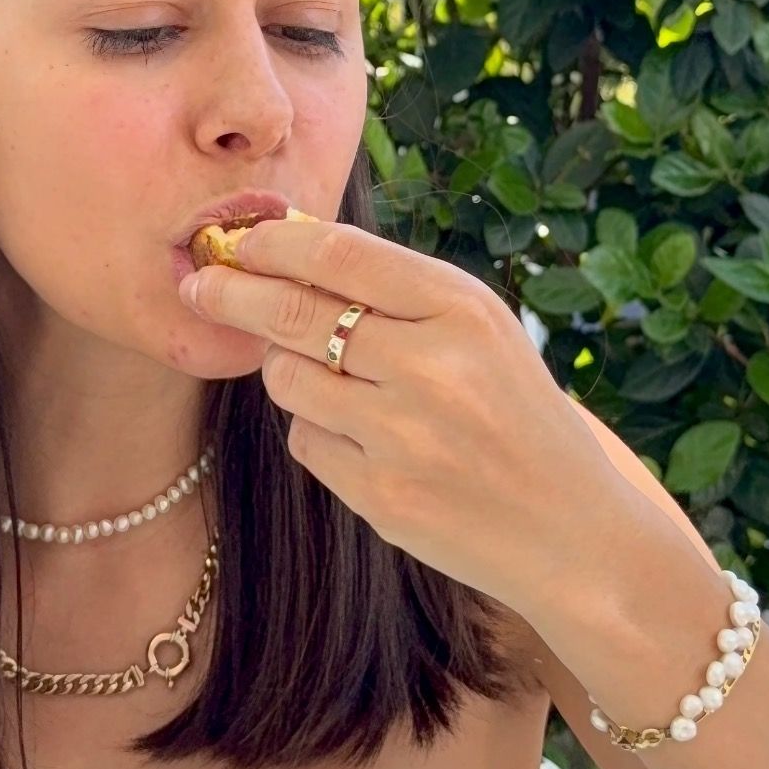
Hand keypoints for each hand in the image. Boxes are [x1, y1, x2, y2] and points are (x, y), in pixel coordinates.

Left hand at [178, 214, 621, 618]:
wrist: (569, 529)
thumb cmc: (514, 414)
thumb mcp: (480, 332)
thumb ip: (396, 289)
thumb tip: (288, 239)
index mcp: (462, 310)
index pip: (338, 254)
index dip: (273, 243)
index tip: (238, 240)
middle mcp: (431, 368)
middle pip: (292, 313)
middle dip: (233, 294)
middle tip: (199, 286)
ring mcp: (403, 437)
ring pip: (287, 380)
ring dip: (288, 370)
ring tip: (332, 379)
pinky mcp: (380, 496)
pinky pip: (306, 441)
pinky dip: (318, 432)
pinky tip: (365, 441)